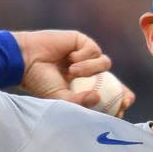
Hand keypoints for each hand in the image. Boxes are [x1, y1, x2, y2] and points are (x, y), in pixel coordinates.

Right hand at [14, 30, 135, 114]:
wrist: (27, 59)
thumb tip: (98, 99)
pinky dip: (84, 56)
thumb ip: (79, 102)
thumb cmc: (40, 82)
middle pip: (115, 82)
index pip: (106, 98)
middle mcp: (88, 74)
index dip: (117, 104)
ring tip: (71, 71)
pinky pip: (95, 50)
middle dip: (123, 91)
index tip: (123, 109)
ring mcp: (86, 57)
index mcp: (83, 89)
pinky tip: (70, 57)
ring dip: (90, 68)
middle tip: (125, 99)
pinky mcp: (83, 42)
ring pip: (105, 63)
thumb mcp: (60, 98)